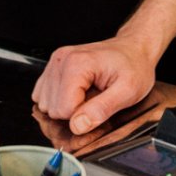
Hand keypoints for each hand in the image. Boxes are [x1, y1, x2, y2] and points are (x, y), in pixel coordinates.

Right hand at [32, 36, 157, 135]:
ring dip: (67, 106)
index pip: (64, 109)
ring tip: (88, 93)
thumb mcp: (128, 91)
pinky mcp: (53, 67)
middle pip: (54, 108)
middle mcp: (62, 60)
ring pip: (46, 104)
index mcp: (78, 64)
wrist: (133, 49)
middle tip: (96, 97)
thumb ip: (102, 109)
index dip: (84, 115)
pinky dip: (59, 100)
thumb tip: (78, 126)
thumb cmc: (133, 66)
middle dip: (75, 111)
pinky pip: (42, 96)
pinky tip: (77, 92)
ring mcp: (56, 62)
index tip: (99, 102)